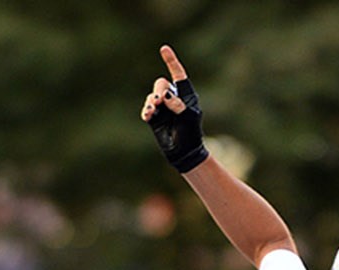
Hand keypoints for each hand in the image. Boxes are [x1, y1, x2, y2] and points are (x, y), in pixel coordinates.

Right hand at [141, 45, 208, 173]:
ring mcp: (163, 108)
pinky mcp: (154, 118)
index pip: (178, 74)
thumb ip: (179, 106)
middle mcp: (173, 98)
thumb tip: (165, 97)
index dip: (171, 61)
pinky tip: (148, 115)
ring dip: (152, 100)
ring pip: (153, 95)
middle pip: (161, 84)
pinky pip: (147, 109)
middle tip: (160, 101)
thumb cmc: (191, 133)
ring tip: (153, 109)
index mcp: (185, 95)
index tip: (164, 49)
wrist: (184, 152)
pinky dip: (147, 110)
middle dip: (159, 90)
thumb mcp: (189, 118)